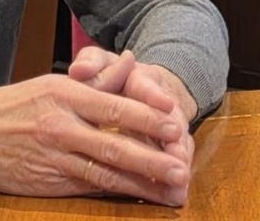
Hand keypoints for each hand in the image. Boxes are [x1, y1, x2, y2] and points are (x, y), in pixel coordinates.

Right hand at [0, 66, 189, 203]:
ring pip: (104, 174)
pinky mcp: (45, 183)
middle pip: (114, 146)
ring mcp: (52, 159)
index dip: (147, 117)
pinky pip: (87, 188)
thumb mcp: (52, 83)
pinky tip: (139, 197)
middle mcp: (60, 127)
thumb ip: (97, 79)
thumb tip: (132, 62)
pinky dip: (116, 194)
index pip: (114, 107)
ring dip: (141, 184)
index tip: (176, 124)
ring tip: (171, 191)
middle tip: (182, 169)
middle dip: (152, 160)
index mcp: (64, 95)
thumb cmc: (13, 105)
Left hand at [68, 46, 196, 180]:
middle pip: (172, 121)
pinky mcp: (174, 142)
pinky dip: (174, 177)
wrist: (143, 83)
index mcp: (143, 80)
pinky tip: (173, 196)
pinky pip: (177, 158)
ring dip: (179, 163)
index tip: (164, 103)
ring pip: (179, 143)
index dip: (156, 95)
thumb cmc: (113, 74)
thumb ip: (91, 64)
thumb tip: (80, 69)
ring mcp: (171, 123)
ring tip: (179, 182)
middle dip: (175, 140)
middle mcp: (163, 102)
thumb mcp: (101, 63)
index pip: (149, 87)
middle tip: (177, 157)